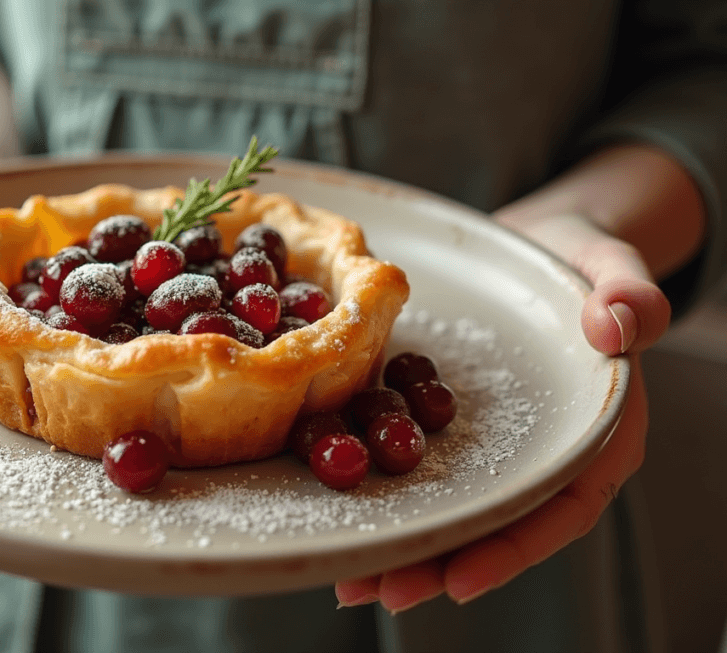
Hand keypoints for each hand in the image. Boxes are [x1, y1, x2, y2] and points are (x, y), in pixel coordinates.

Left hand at [335, 211, 666, 609]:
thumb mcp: (609, 266)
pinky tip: (338, 519)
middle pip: (495, 521)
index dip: (513, 547)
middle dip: (438, 562)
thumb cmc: (578, 259)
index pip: (563, 503)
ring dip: (402, 546)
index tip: (461, 579)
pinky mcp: (446, 426)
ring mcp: (491, 444)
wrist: (530, 248)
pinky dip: (381, 495)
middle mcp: (540, 451)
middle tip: (382, 592)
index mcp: (595, 431)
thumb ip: (626, 294)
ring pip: (451, 506)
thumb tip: (619, 326)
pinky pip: (417, 468)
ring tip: (351, 582)